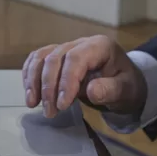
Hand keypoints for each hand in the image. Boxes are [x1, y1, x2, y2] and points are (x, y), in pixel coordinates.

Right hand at [22, 35, 147, 118]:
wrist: (124, 82)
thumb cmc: (126, 85)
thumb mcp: (126, 90)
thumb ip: (111, 90)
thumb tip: (91, 91)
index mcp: (100, 46)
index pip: (76, 58)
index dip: (66, 81)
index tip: (62, 105)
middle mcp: (81, 43)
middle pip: (55, 58)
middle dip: (49, 86)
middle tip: (50, 112)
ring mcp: (67, 48)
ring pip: (42, 57)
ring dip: (34, 81)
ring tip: (33, 104)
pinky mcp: (57, 56)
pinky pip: (37, 59)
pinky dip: (30, 75)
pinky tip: (30, 92)